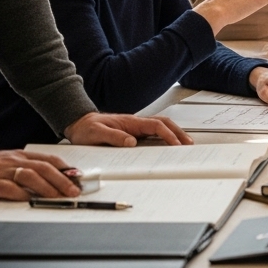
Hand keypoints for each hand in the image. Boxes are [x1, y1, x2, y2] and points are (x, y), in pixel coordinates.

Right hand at [0, 149, 79, 201]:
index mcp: (21, 156)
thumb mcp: (10, 164)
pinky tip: (30, 200)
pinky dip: (21, 194)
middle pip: (43, 168)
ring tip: (58, 197)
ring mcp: (2, 171)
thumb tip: (53, 180)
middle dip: (62, 180)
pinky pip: (8, 188)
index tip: (79, 178)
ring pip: (29, 176)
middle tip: (74, 192)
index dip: (66, 169)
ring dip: (47, 187)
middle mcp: (14, 161)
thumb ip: (29, 170)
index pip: (49, 160)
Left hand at [63, 111, 191, 147]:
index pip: (156, 126)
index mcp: (130, 122)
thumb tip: (131, 142)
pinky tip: (169, 145)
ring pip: (162, 127)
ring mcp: (136, 127)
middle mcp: (136, 123)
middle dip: (179, 133)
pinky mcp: (134, 132)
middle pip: (164, 123)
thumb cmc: (86, 128)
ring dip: (175, 134)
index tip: (176, 145)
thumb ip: (113, 137)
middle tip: (189, 144)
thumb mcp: (96, 133)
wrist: (79, 123)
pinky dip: (166, 137)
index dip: (168, 135)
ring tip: (184, 144)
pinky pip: (155, 133)